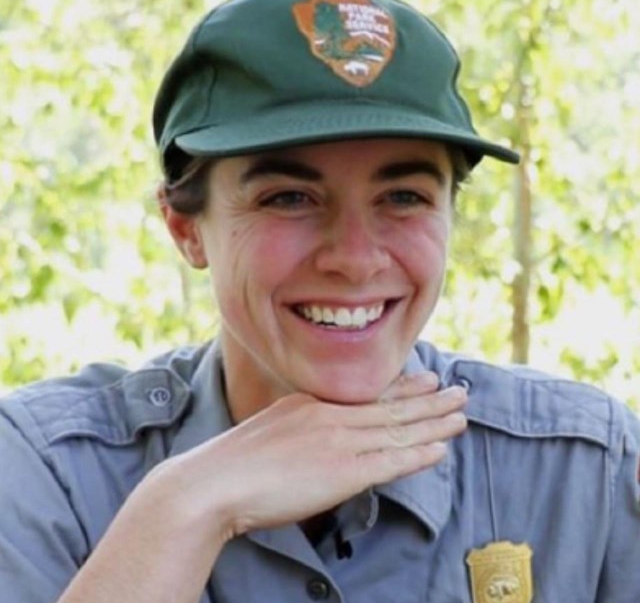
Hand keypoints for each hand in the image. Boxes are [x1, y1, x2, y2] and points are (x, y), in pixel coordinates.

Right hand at [159, 372, 466, 539]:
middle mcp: (331, 416)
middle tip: (458, 389)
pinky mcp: (344, 472)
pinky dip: (419, 455)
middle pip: (391, 407)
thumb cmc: (235, 463)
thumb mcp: (271, 429)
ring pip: (399, 430)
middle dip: (429, 399)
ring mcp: (339, 442)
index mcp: (312, 403)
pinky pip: (392, 462)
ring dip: (434, 423)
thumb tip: (320, 436)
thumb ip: (301, 427)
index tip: (426, 379)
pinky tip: (440, 449)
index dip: (402, 387)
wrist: (216, 482)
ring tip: (461, 414)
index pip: (367, 394)